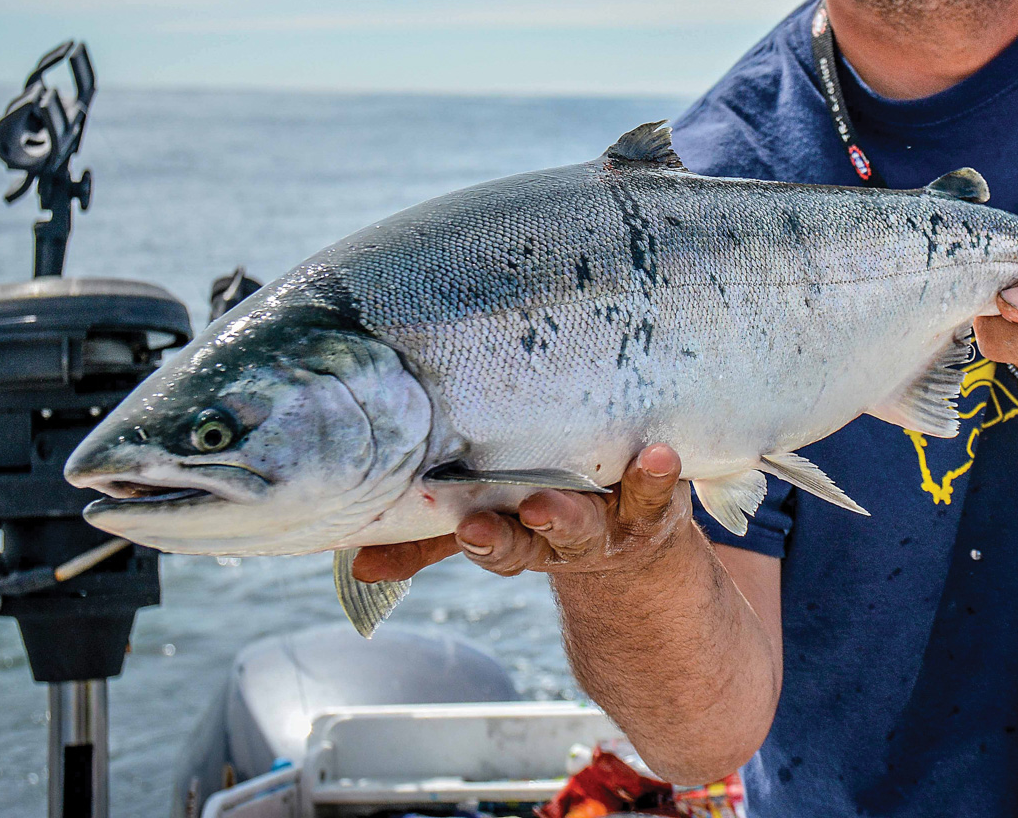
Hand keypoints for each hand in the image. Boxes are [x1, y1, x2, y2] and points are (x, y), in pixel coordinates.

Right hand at [352, 444, 691, 581]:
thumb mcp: (493, 526)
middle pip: (545, 537)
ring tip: (575, 493)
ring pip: (593, 521)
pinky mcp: (655, 501)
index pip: (497, 545)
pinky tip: (658, 455)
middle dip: (531, 529)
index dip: (484, 540)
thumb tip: (359, 563)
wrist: (639, 546)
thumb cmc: (548, 512)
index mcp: (522, 538)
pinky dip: (656, 476)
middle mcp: (565, 535)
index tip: (470, 527)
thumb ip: (428, 541)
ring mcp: (611, 520)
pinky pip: (656, 490)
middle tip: (529, 509)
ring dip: (584, 510)